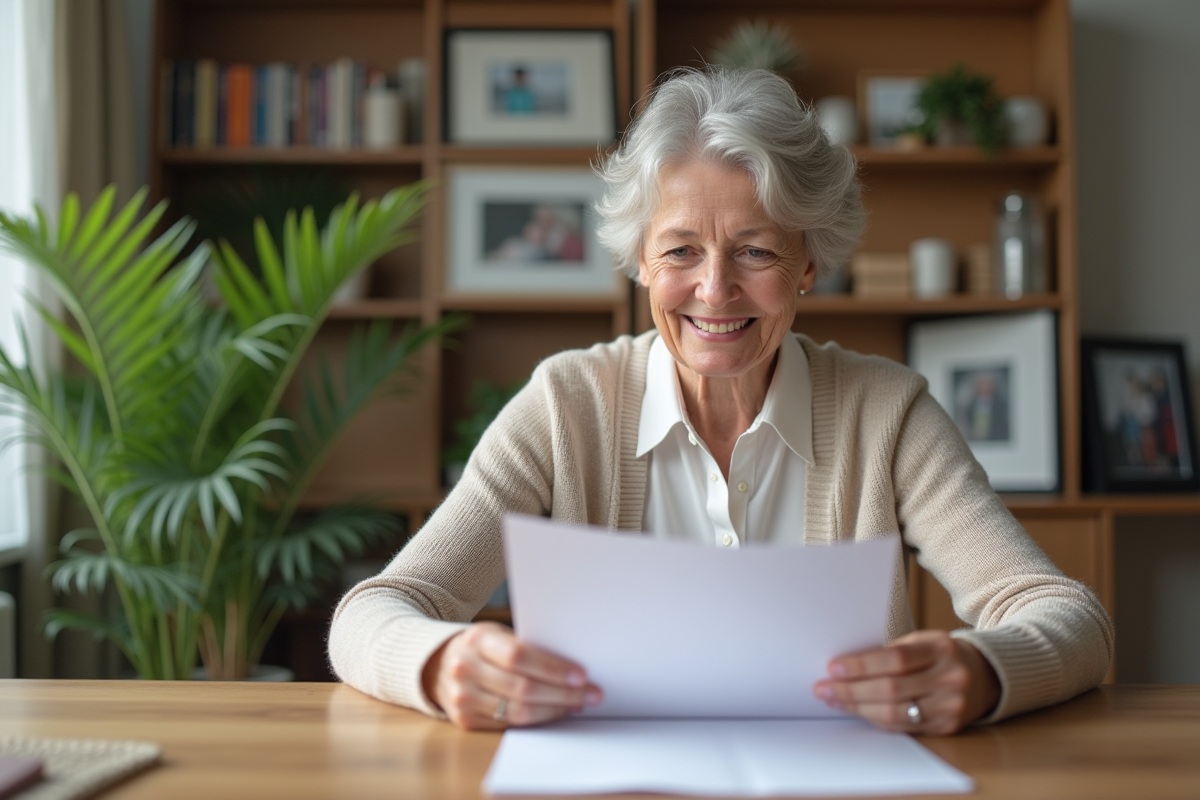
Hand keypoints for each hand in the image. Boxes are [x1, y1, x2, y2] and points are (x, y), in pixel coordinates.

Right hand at [421, 622, 602, 729]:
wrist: (439, 665)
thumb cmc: (482, 647)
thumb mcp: (497, 634)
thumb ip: (527, 647)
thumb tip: (573, 668)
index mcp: (477, 639)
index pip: (519, 656)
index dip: (552, 668)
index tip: (581, 675)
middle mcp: (465, 669)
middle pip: (523, 688)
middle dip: (563, 694)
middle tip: (591, 694)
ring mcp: (462, 698)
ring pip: (518, 712)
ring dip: (554, 710)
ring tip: (578, 705)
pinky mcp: (465, 721)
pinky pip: (509, 725)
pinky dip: (537, 721)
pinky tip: (554, 712)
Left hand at [812, 630, 1000, 735]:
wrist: (984, 675)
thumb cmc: (940, 654)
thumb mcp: (921, 641)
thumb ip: (890, 652)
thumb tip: (844, 666)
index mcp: (941, 648)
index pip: (894, 659)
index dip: (861, 665)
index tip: (833, 668)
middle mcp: (950, 678)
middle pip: (891, 689)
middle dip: (851, 690)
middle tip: (824, 688)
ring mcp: (951, 705)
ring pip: (895, 713)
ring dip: (858, 708)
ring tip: (834, 700)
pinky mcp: (947, 726)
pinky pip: (904, 726)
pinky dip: (876, 719)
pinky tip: (858, 711)